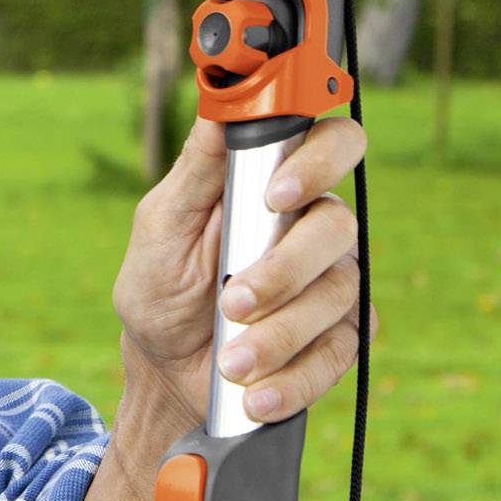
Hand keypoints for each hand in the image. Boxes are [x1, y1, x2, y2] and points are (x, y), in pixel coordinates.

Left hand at [112, 114, 375, 427]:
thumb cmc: (161, 289)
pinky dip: (294, 376)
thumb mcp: (161, 227)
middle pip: (337, 226)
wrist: (164, 370)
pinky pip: (340, 352)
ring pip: (338, 293)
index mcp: (273, 186)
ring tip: (230, 359)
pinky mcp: (339, 338)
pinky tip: (255, 391)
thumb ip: (196, 170)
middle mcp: (312, 228)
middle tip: (233, 300)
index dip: (318, 161)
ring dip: (278, 333)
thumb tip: (218, 109)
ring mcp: (332, 283)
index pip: (331, 144)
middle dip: (284, 269)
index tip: (276, 196)